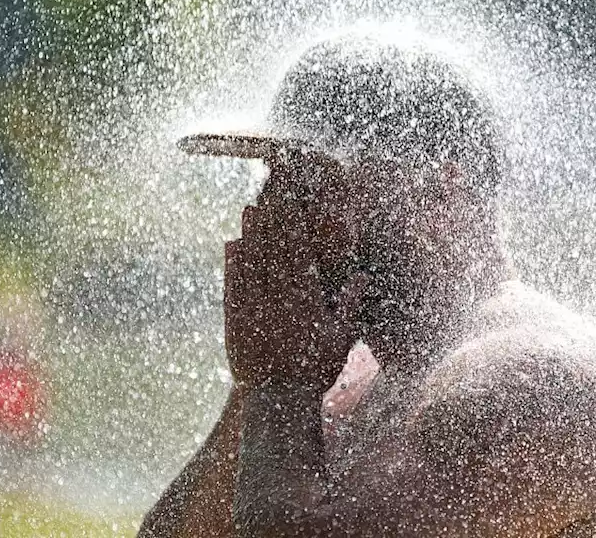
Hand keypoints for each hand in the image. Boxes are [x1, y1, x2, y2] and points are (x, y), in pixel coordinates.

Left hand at [223, 153, 365, 392]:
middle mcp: (278, 298)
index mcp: (306, 300)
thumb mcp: (341, 338)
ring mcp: (254, 307)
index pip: (300, 254)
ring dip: (251, 234)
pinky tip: (233, 245)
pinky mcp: (235, 319)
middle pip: (275, 250)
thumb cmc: (316, 372)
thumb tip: (363, 277)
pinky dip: (232, 262)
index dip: (295, 226)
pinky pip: (233, 283)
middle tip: (269, 194)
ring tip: (250, 210)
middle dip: (272, 220)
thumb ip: (349, 305)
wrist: (279, 402)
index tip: (293, 204)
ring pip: (252, 262)